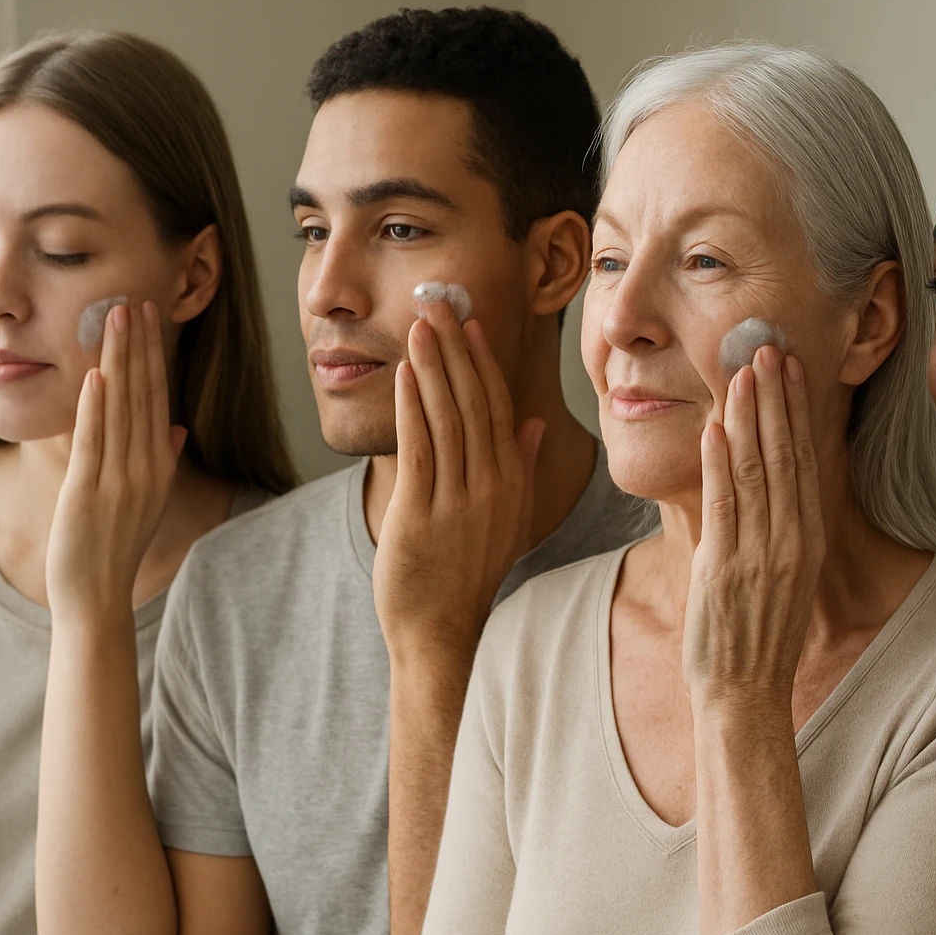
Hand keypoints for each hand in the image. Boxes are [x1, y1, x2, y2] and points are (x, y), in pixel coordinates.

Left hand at [47, 302, 185, 619]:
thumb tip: (176, 428)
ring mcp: (120, 480)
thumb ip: (164, 460)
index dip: (154, 358)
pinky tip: (96, 375)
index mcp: (159, 466)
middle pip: (145, 395)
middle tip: (135, 303)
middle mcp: (146, 468)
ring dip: (119, 362)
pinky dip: (96, 407)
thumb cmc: (116, 548)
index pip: (159, 400)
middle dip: (140, 347)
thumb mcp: (147, 501)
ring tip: (116, 321)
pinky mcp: (90, 491)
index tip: (150, 321)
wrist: (97, 594)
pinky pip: (96, 442)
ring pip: (122, 409)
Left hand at [373, 304, 543, 667]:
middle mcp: (490, 487)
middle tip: (438, 304)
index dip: (482, 361)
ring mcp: (458, 501)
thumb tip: (532, 422)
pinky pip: (420, 450)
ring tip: (419, 327)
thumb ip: (519, 465)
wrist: (442, 630)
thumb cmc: (468, 572)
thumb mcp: (506, 519)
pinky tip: (403, 376)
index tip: (470, 322)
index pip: (498, 407)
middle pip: (474, 403)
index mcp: (510, 482)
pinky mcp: (421, 514)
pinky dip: (412, 409)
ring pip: (448, 419)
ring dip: (432, 368)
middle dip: (455, 349)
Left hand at [683, 346, 824, 712]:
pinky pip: (725, 506)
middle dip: (774, 398)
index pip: (803, 459)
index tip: (789, 369)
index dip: (796, 410)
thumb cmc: (757, 635)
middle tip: (766, 349)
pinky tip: (716, 428)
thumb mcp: (782, 574)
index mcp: (807, 539)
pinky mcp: (726, 567)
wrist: (746, 692)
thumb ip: (777, 527)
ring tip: (740, 372)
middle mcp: (791, 540)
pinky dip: (719, 464)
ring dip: (747, 417)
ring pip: (756, 470)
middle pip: (784, 454)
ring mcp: (761, 554)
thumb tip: (766, 482)